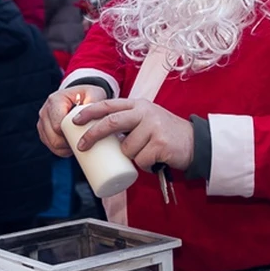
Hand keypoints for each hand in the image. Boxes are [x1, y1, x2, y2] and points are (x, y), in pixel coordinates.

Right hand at [37, 84, 106, 156]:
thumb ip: (95, 101)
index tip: (83, 135)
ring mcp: (43, 122)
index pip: (58, 125)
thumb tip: (93, 113)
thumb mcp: (94, 93)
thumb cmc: (86, 95)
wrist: (78, 96)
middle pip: (53, 137)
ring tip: (78, 144)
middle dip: (68, 144)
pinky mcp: (43, 131)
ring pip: (51, 144)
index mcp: (55, 100)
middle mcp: (45, 111)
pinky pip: (50, 146)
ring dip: (65, 148)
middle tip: (83, 142)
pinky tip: (71, 146)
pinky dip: (61, 150)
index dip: (70, 134)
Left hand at [73, 98, 193, 171]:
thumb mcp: (146, 120)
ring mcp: (153, 127)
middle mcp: (145, 112)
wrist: (195, 142)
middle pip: (112, 122)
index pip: (109, 105)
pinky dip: (144, 166)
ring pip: (126, 148)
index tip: (74, 121)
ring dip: (131, 157)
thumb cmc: (165, 134)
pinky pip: (141, 160)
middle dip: (93, 134)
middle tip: (82, 147)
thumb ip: (128, 121)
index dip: (89, 112)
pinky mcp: (160, 143)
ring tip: (144, 155)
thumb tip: (98, 136)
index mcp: (138, 105)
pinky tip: (155, 160)